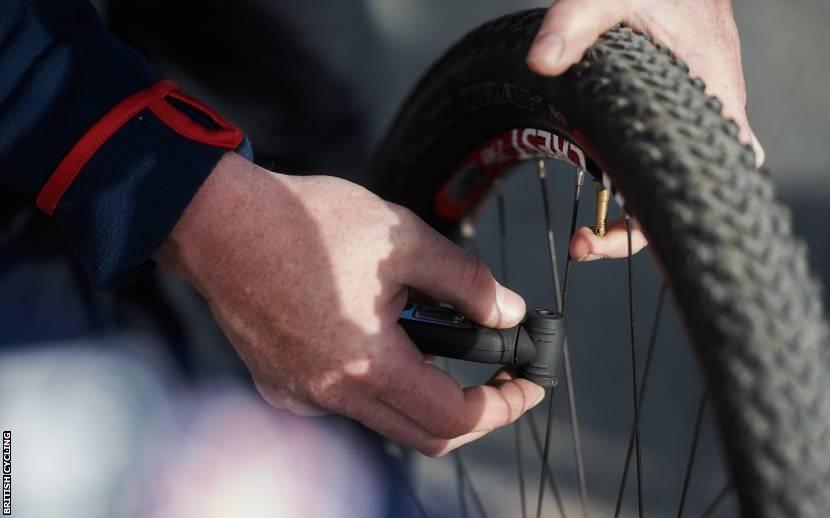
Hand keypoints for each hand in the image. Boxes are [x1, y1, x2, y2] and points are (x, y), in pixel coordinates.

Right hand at [155, 153, 544, 455]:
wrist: (218, 221)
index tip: (524, 388)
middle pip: (423, 435)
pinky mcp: (277, 385)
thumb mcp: (404, 238)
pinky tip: (374, 336)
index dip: (502, 407)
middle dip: (470, 413)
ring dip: (420, 392)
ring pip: (383, 419)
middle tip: (496, 380)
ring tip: (429, 337)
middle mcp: (330, 393)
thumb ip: (466, 283)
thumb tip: (507, 313)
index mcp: (366, 362)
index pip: (454, 419)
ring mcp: (299, 395)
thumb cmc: (304, 223)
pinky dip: (374, 382)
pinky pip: (342, 402)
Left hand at [528, 0, 760, 260]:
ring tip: (586, 237)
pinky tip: (600, 200)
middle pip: (692, 198)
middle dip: (640, 233)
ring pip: (674, 187)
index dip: (678, 216)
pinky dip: (633, 190)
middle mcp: (711, 116)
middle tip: (587, 244)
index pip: (716, 175)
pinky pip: (662, 165)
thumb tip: (541, 62)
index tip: (626, 238)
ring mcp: (696, 119)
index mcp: (710, 95)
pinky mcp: (677, 115)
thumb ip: (573, 23)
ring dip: (633, 217)